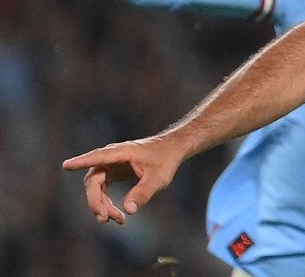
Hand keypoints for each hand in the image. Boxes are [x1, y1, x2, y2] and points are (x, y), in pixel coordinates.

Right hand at [62, 135, 187, 224]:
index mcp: (121, 152)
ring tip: (118, 220)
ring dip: (102, 205)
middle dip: (96, 201)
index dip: (82, 162)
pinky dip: (107, 203)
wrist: (171, 150)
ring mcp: (110, 165)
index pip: (98, 157)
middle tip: (105, 219)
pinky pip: (102, 190)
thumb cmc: (165, 159)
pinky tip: (117, 216)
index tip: (66, 165)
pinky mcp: (112, 173)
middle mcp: (111, 157)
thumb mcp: (159, 177)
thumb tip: (128, 210)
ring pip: (96, 187)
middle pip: (93, 180)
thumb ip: (143, 192)